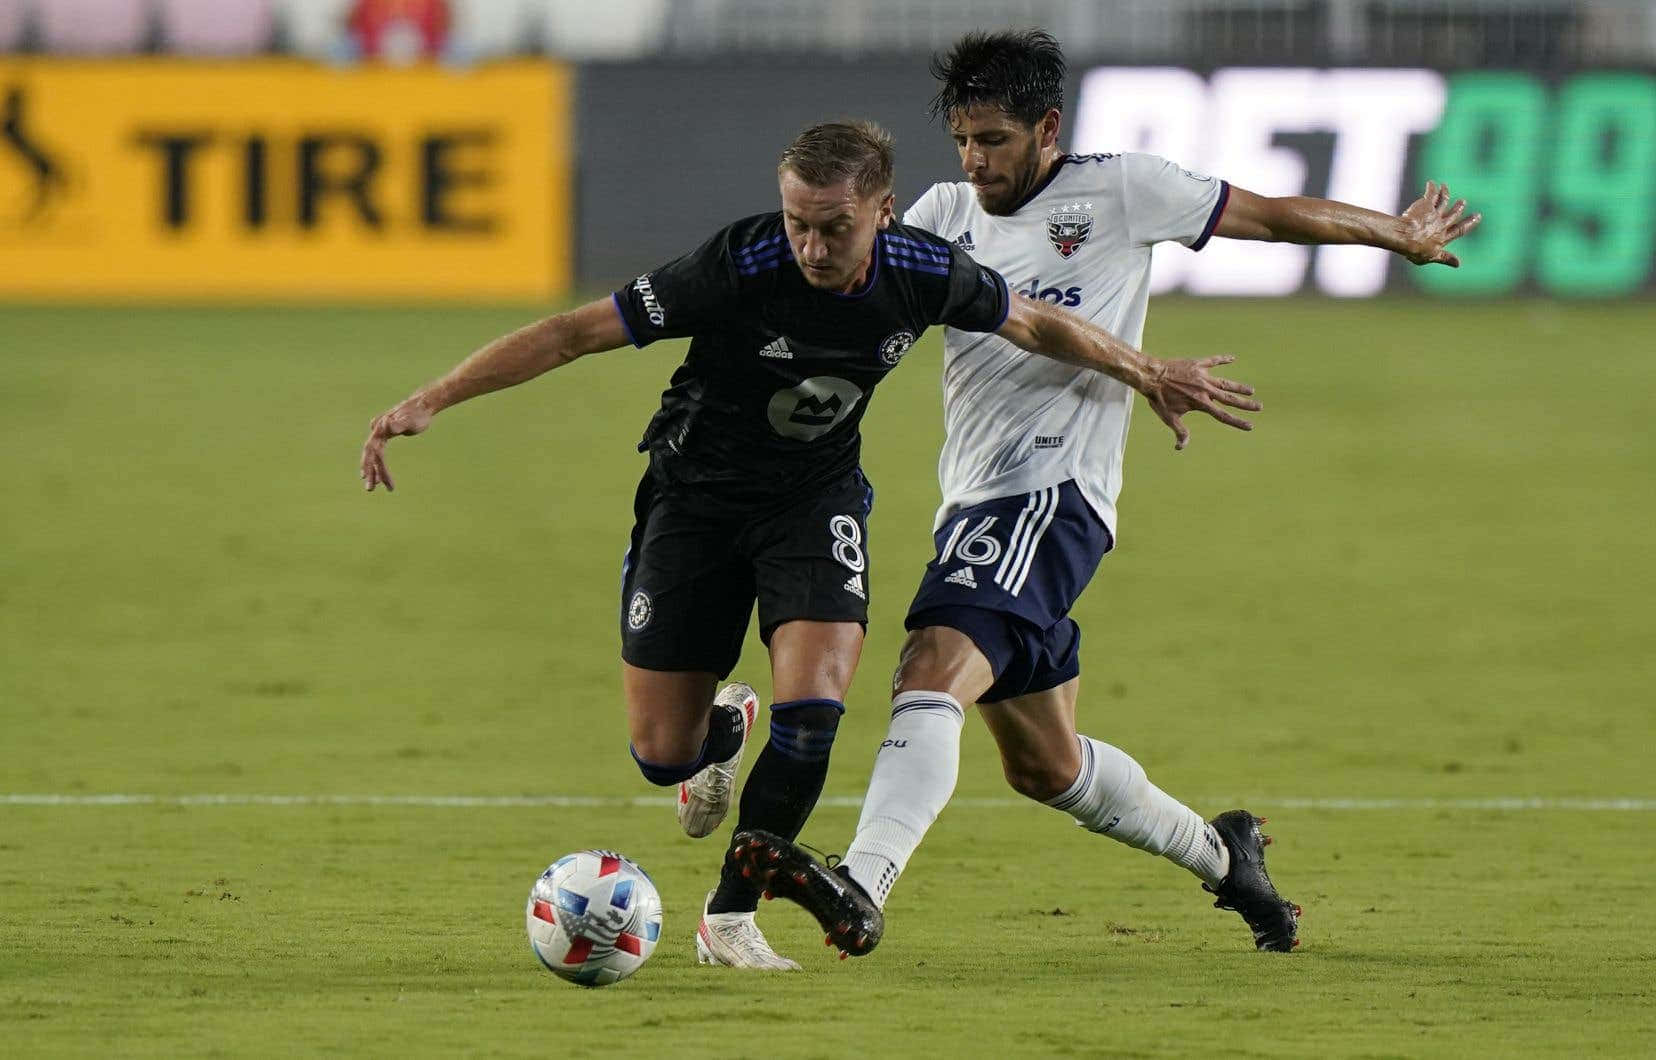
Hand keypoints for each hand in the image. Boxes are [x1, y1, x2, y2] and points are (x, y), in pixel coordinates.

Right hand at [360, 395, 433, 491]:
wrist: (422, 405)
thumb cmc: (418, 414)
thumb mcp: (410, 420)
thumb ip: (399, 423)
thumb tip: (386, 424)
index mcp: (380, 430)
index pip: (375, 452)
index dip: (374, 467)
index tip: (379, 481)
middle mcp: (377, 432)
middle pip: (371, 455)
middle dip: (371, 472)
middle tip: (370, 490)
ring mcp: (380, 434)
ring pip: (374, 456)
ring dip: (375, 471)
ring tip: (375, 487)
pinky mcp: (385, 437)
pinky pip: (379, 454)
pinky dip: (379, 465)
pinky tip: (381, 477)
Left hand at [1142, 355, 1260, 450]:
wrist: (1151, 376)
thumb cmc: (1158, 398)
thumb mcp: (1169, 417)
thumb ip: (1180, 431)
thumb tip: (1181, 447)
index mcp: (1200, 403)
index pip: (1223, 415)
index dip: (1237, 422)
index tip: (1250, 425)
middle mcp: (1205, 390)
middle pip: (1229, 398)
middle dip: (1245, 404)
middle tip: (1259, 407)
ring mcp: (1202, 376)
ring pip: (1225, 382)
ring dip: (1239, 386)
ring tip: (1251, 390)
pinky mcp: (1197, 364)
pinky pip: (1213, 361)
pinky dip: (1223, 359)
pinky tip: (1233, 358)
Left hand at [1399, 180, 1481, 266]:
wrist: (1405, 237)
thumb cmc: (1415, 250)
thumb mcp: (1431, 257)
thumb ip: (1445, 258)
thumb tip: (1458, 264)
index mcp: (1443, 238)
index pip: (1458, 230)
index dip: (1468, 223)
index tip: (1478, 216)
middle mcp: (1441, 224)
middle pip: (1453, 214)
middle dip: (1458, 208)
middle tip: (1463, 202)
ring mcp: (1434, 214)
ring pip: (1443, 201)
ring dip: (1445, 194)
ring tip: (1445, 187)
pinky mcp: (1426, 204)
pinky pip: (1431, 193)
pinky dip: (1433, 187)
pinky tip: (1432, 183)